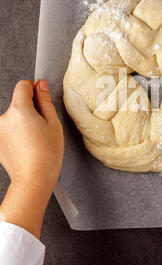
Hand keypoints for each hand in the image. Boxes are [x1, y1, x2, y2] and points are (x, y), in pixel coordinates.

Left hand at [0, 80, 63, 237]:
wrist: (33, 180)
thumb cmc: (46, 155)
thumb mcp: (53, 123)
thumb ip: (45, 100)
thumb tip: (41, 85)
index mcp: (19, 110)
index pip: (23, 85)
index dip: (34, 88)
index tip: (42, 97)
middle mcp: (4, 118)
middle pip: (18, 103)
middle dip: (31, 109)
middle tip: (43, 126)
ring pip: (14, 117)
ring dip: (24, 122)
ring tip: (36, 139)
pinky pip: (10, 130)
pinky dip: (18, 133)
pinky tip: (28, 146)